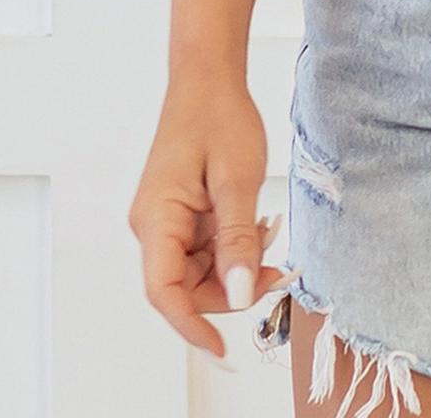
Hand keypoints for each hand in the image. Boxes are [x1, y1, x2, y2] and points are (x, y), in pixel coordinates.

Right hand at [128, 76, 289, 362]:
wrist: (209, 79)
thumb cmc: (218, 118)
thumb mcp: (238, 181)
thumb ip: (238, 241)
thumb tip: (240, 294)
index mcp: (156, 219)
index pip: (165, 293)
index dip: (192, 327)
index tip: (223, 352)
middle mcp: (153, 226)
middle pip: (187, 287)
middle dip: (232, 288)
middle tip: (277, 272)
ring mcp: (167, 221)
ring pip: (201, 271)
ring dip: (237, 266)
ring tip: (270, 235)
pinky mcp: (182, 214)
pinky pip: (207, 248)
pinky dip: (235, 247)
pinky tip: (258, 226)